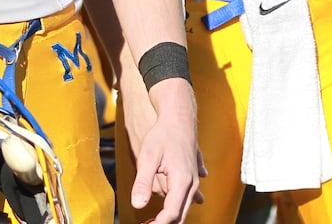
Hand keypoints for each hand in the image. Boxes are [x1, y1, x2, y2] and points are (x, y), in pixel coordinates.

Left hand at [128, 79, 201, 223]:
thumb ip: (143, 182)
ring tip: (151, 221)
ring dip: (170, 217)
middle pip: (180, 214)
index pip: (171, 213)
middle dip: (164, 223)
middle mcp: (191, 183)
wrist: (179, 117)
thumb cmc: (162, 135)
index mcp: (181, 180)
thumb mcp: (148, 157)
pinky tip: (165, 211)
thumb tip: (137, 204)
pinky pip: (187, 198)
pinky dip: (176, 207)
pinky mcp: (192, 177)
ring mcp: (194, 180)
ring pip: (184, 207)